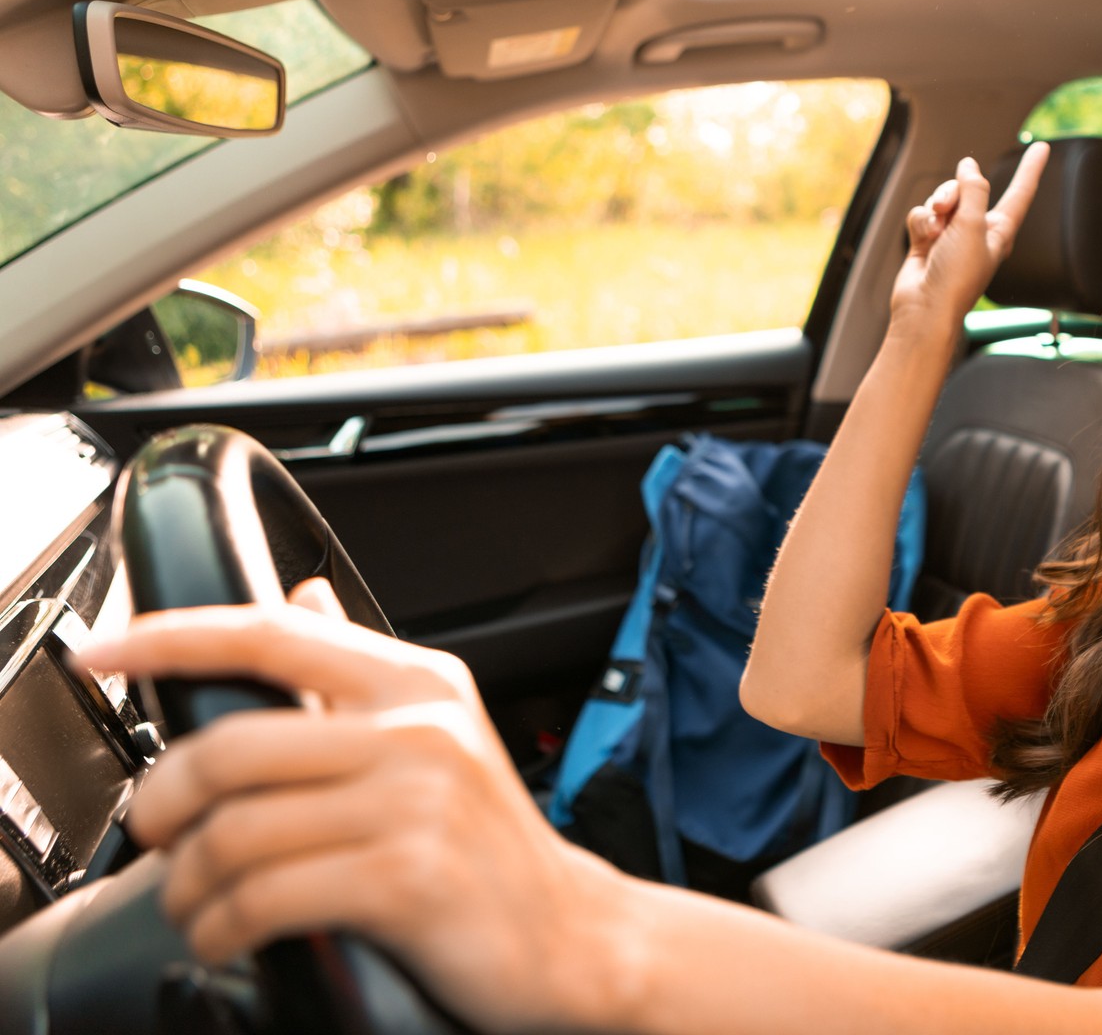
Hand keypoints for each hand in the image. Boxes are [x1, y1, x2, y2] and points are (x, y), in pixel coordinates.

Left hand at [79, 579, 633, 1034]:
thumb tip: (303, 594)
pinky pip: (264, 899)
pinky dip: (220, 926)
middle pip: (230, 746)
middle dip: (164, 803)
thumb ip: (358, 673)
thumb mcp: (437, 735)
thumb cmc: (491, 844)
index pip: (274, 633)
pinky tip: (227, 932)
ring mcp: (416, 805)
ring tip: (193, 900)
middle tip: (158, 834)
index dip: (173, 636)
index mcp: (417, 683)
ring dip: (186, 884)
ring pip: (236, 833)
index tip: (104, 651)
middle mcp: (419, 731)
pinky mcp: (407, 880)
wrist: (571, 933)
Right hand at [889, 141, 1047, 339]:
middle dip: (954, 191)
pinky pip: (923, 214)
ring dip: (935, 208)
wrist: (924, 307)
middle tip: (947, 207)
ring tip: (935, 229)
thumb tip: (969, 166)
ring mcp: (952, 235)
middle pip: (969, 189)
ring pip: (942, 198)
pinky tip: (923, 237)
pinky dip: (921, 222)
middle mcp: (977, 230)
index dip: (1031, 169)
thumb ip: (973, 189)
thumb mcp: (972, 225)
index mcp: (1000, 231)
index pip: (1020, 193)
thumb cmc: (957, 276)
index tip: (1042, 146)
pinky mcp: (928, 239)